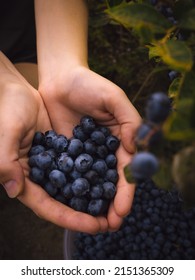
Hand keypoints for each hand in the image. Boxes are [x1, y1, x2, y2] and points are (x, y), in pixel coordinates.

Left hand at [39, 66, 141, 230]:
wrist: (60, 79)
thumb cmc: (89, 85)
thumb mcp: (113, 98)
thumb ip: (129, 120)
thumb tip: (134, 149)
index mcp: (119, 141)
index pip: (126, 170)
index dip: (126, 191)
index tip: (123, 210)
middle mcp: (103, 151)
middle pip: (109, 182)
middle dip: (111, 204)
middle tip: (110, 225)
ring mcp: (84, 154)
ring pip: (91, 183)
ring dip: (93, 203)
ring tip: (93, 224)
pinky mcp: (66, 154)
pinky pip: (69, 174)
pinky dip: (72, 190)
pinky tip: (71, 205)